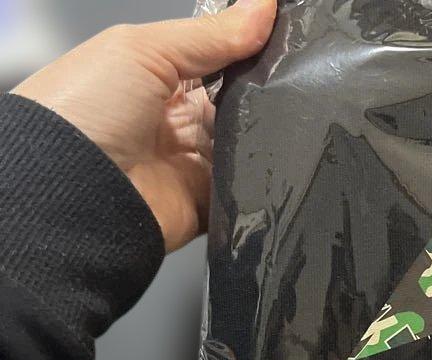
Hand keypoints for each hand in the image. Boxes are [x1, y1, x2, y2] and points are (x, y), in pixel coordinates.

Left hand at [14, 0, 276, 252]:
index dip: (244, 48)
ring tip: (289, 118)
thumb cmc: (87, 107)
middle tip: (291, 82)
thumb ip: (210, 35)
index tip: (281, 38)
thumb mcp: (144, 49)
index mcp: (153, 77)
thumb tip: (265, 7)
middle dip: (261, 92)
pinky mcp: (207, 203)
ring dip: (264, 133)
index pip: (212, 58)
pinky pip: (244, 190)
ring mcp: (191, 163)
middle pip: (235, 102)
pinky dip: (260, 177)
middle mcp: (174, 120)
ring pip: (246, 145)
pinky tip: (276, 157)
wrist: (74, 191)